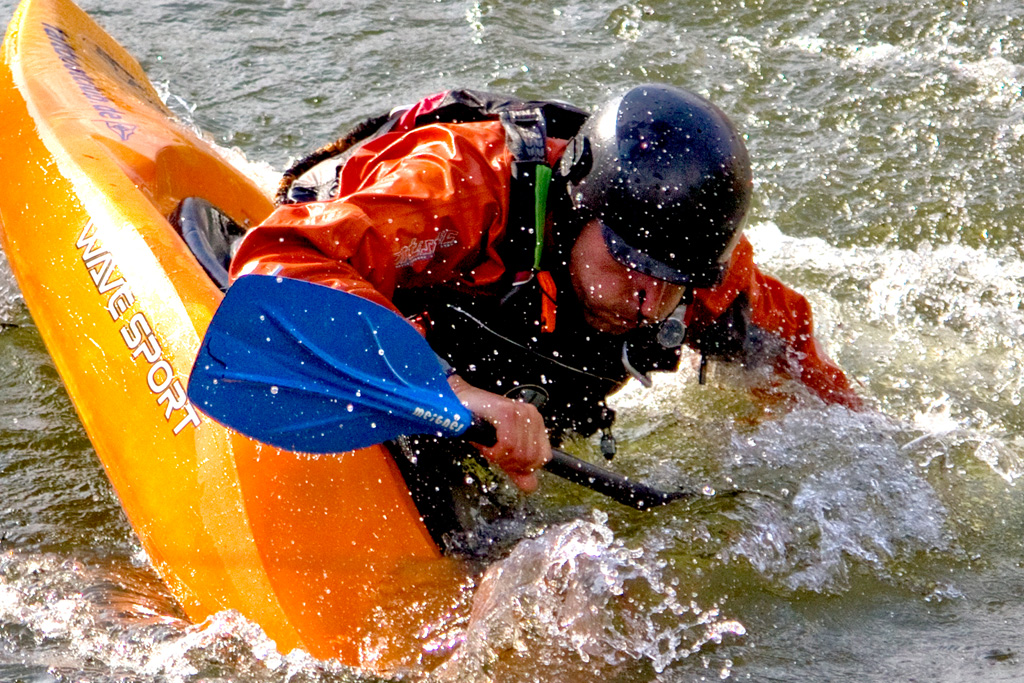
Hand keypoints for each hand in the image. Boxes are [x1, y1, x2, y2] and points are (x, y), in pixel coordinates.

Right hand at [448, 375, 551, 492]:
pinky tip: (485, 446)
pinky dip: (493, 452)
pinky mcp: (507, 412)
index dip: (523, 468)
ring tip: (487, 447)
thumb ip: (517, 468)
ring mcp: (521, 413)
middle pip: (529, 458)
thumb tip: (530, 487)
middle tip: (493, 454)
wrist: (459, 404)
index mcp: (535, 423)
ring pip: (519, 453)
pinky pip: (507, 445)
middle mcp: (532, 416)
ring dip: (498, 457)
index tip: (506, 462)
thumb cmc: (479, 422)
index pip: (543, 458)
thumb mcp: (502, 450)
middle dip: (508, 463)